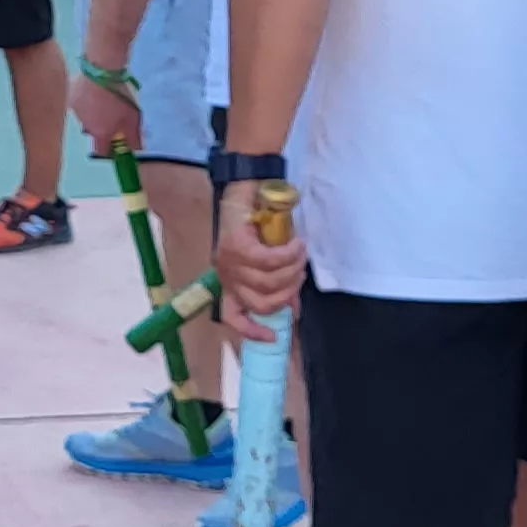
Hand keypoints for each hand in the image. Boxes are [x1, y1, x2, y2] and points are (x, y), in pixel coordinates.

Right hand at [69, 67, 141, 156]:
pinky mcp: (70, 96)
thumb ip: (134, 137)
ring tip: (103, 99)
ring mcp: (75, 111)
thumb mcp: (133, 117)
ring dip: (93, 114)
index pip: (101, 152)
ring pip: (85, 118)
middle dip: (102, 128)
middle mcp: (84, 126)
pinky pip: (79, 104)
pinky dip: (85, 101)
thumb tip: (136, 151)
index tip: (116, 144)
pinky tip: (93, 90)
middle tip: (113, 116)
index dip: (109, 150)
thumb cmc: (120, 95)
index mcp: (100, 133)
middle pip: (93, 133)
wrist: (102, 69)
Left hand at [213, 181, 308, 340]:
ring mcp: (228, 260)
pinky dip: (289, 255)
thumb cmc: (259, 224)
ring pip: (268, 282)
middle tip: (300, 272)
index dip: (251, 331)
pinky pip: (269, 261)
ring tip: (301, 254)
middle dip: (288, 291)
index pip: (233, 316)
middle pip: (261, 302)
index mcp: (230, 282)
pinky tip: (297, 245)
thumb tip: (291, 308)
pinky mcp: (236, 245)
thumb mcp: (266, 259)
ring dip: (293, 270)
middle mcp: (225, 274)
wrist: (247, 189)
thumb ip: (275, 283)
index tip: (273, 337)